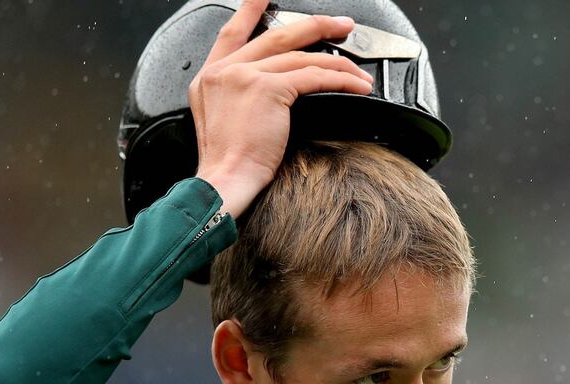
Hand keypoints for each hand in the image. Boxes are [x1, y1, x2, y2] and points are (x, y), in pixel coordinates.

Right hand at [189, 0, 372, 217]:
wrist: (224, 182)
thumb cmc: (226, 164)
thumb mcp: (218, 123)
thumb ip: (236, 99)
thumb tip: (272, 94)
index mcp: (211, 77)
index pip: (233, 33)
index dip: (250, 11)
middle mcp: (225, 70)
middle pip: (277, 36)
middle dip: (315, 26)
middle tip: (339, 24)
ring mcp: (245, 75)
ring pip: (301, 57)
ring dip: (337, 63)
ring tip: (358, 72)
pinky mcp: (267, 89)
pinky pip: (314, 76)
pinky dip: (340, 80)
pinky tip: (355, 86)